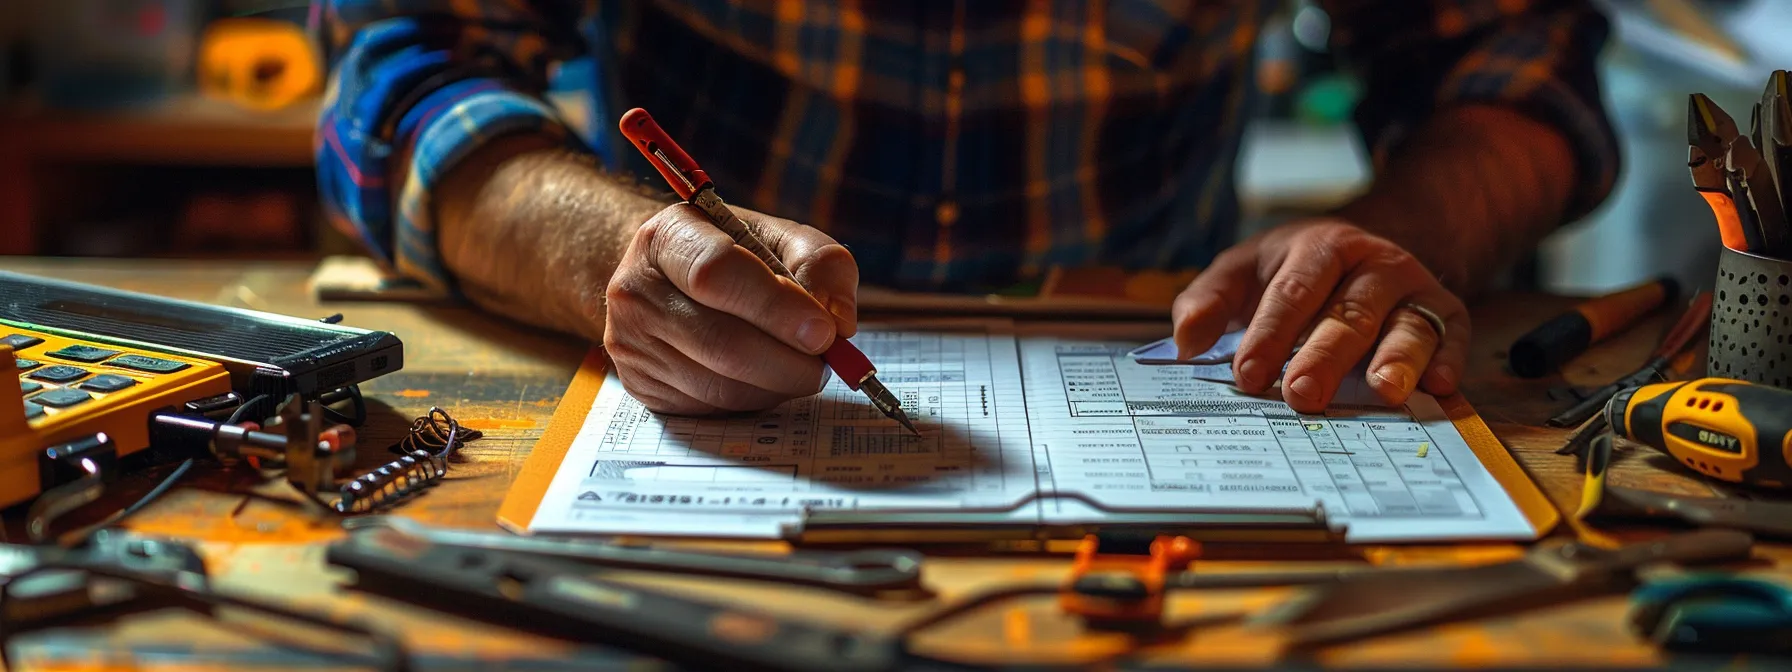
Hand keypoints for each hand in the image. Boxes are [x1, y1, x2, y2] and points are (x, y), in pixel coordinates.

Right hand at [603, 204, 858, 413]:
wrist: (663, 279)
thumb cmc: (730, 254)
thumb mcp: (776, 237)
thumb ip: (819, 263)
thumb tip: (839, 322)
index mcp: (668, 237)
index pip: (716, 273)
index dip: (776, 307)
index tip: (824, 332)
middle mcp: (635, 290)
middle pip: (720, 342)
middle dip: (788, 362)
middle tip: (826, 363)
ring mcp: (631, 344)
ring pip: (720, 385)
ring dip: (776, 385)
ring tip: (802, 368)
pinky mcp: (641, 386)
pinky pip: (711, 408)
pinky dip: (753, 400)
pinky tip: (765, 378)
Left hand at [1170, 219, 1469, 412]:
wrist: (1363, 248)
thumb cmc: (1290, 271)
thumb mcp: (1243, 271)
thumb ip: (1208, 301)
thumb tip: (1185, 340)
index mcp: (1319, 248)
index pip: (1293, 293)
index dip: (1270, 334)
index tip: (1247, 375)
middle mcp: (1372, 265)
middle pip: (1349, 313)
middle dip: (1325, 355)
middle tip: (1302, 395)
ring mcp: (1413, 288)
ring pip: (1407, 324)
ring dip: (1397, 360)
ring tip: (1382, 392)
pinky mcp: (1446, 312)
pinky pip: (1452, 335)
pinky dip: (1449, 359)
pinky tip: (1441, 387)